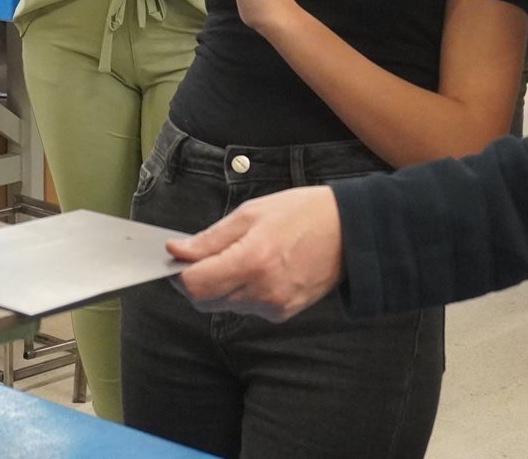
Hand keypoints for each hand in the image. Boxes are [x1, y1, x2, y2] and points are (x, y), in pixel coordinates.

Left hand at [168, 184, 343, 320]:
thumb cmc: (302, 214)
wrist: (350, 232)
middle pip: (204, 300)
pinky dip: (240, 292)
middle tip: (201, 256)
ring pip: (224, 305)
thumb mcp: (251, 213)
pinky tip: (256, 269)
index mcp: (252, 261)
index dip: (179, 273)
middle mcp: (262, 291)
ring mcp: (274, 306)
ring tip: (237, 256)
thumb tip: (177, 251)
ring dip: (218, 286)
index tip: (177, 258)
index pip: (195, 285)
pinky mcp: (283, 314)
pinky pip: (247, 308)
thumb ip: (210, 238)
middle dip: (195, 280)